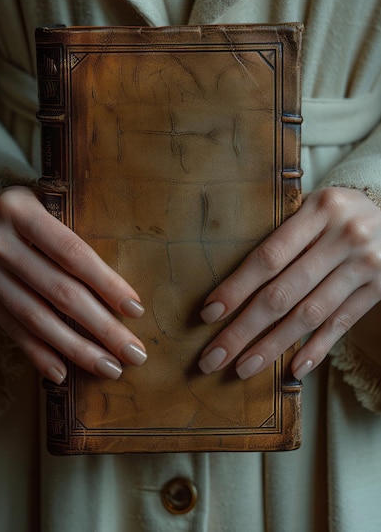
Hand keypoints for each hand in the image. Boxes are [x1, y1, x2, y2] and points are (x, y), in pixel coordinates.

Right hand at [0, 186, 146, 383]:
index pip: (72, 253)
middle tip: (133, 353)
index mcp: (18, 209)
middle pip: (58, 292)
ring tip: (109, 367)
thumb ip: (72, 233)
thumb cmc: (24, 210)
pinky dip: (38, 353)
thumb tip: (120, 288)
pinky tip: (63, 373)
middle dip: (101, 326)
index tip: (135, 310)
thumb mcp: (44, 202)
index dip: (106, 284)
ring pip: (36, 318)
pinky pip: (11, 329)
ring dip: (76, 348)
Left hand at [198, 187, 380, 379]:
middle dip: (243, 329)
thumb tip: (233, 280)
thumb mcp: (316, 206)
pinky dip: (316, 349)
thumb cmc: (341, 213)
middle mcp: (344, 237)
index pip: (269, 257)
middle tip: (213, 356)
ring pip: (309, 315)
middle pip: (283, 292)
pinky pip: (341, 324)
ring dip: (272, 346)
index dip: (237, 287)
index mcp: (320, 209)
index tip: (209, 313)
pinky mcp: (379, 290)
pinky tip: (292, 368)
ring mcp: (364, 266)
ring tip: (243, 368)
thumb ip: (284, 233)